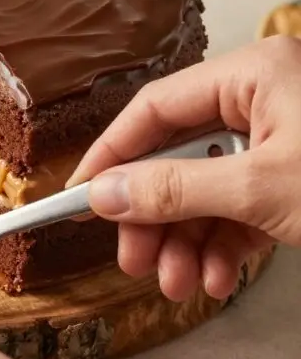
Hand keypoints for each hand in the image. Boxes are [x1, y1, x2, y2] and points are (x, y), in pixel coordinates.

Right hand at [68, 35, 300, 301]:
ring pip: (209, 190)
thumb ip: (173, 191)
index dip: (111, 156)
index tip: (78, 196)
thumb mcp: (264, 189)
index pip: (155, 109)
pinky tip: (215, 278)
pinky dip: (225, 246)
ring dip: (187, 242)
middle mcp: (266, 100)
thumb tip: (104, 193)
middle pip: (179, 157)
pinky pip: (243, 208)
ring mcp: (286, 140)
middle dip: (154, 218)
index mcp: (256, 74)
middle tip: (132, 260)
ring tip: (176, 284)